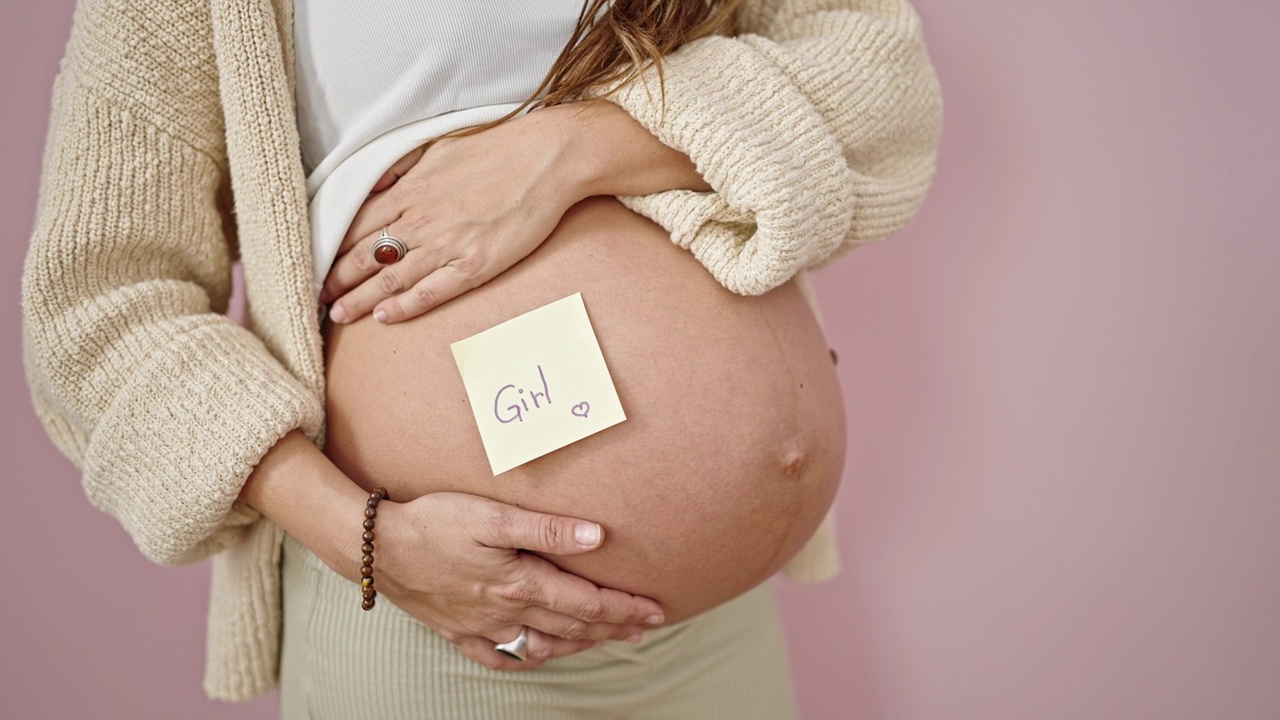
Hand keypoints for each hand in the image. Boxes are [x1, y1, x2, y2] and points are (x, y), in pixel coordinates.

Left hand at [321, 107, 581, 323]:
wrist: (547, 159)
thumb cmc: (496, 149)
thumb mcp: (438, 147)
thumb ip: (401, 169)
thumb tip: (373, 185)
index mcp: (409, 191)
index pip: (355, 225)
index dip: (331, 248)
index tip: (315, 264)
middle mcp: (421, 220)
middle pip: (365, 256)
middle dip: (337, 280)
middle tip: (316, 298)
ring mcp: (447, 245)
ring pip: (391, 278)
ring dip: (360, 299)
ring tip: (339, 315)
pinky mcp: (475, 264)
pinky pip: (431, 291)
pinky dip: (405, 305)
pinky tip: (385, 317)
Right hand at [375, 492, 664, 670]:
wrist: (376, 547)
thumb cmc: (434, 522)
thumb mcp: (493, 517)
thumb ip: (547, 530)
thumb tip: (597, 537)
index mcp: (519, 584)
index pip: (586, 603)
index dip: (624, 607)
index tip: (655, 609)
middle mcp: (505, 613)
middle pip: (572, 627)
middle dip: (613, 627)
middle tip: (645, 627)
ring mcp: (482, 627)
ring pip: (543, 644)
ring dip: (580, 643)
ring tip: (607, 638)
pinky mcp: (459, 631)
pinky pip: (502, 656)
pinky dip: (530, 656)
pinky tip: (540, 653)